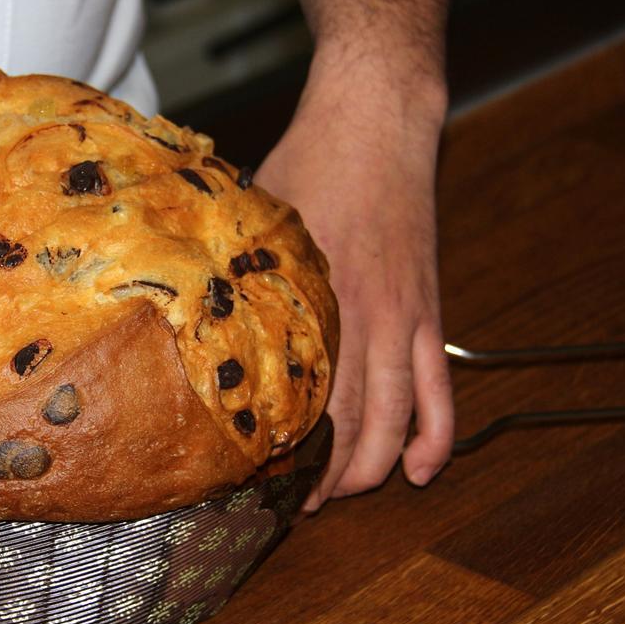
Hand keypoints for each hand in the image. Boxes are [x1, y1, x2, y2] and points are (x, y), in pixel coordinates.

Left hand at [254, 59, 453, 508]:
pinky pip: (440, 388)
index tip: (252, 476)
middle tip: (294, 502)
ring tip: (342, 496)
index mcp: (314, 302)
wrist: (377, 121)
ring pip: (396, 418)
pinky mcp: (430, 312)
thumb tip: (183, 302)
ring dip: (370, 467)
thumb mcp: (254, 217)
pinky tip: (421, 471)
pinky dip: (435, 435)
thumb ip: (230, 270)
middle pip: (350, 423)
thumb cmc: (309, 162)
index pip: (299, 399)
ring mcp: (405, 320)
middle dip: (324, 474)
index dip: (280, 448)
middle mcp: (364, 321)